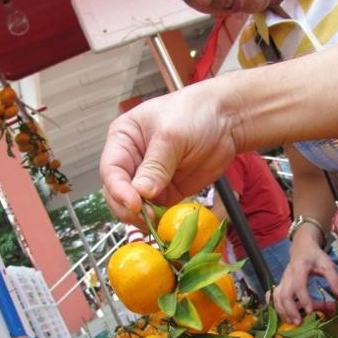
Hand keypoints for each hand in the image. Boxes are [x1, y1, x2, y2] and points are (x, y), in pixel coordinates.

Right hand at [100, 83, 239, 221]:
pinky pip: (156, 210)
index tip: (133, 203)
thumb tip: (142, 192)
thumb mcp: (172, 136)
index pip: (111, 169)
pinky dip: (157, 219)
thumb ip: (156, 165)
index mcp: (123, 139)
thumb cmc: (195, 114)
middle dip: (127, 207)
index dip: (118, 189)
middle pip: (117, 191)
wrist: (226, 121)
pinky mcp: (167, 191)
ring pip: (134, 205)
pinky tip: (163, 222)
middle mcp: (132, 160)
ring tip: (153, 222)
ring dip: (140, 217)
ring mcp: (149, 178)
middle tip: (143, 217)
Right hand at [273, 236, 337, 323]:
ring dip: (282, 311)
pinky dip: (275, 307)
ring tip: (291, 322)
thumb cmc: (315, 257)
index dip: (304, 299)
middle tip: (299, 322)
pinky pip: (273, 296)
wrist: (302, 248)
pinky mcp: (280, 284)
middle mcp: (287, 275)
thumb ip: (334, 280)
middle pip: (284, 294)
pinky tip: (281, 316)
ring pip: (276, 297)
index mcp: (299, 268)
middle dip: (290, 310)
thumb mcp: (327, 264)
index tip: (310, 311)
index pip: (299, 285)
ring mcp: (282, 280)